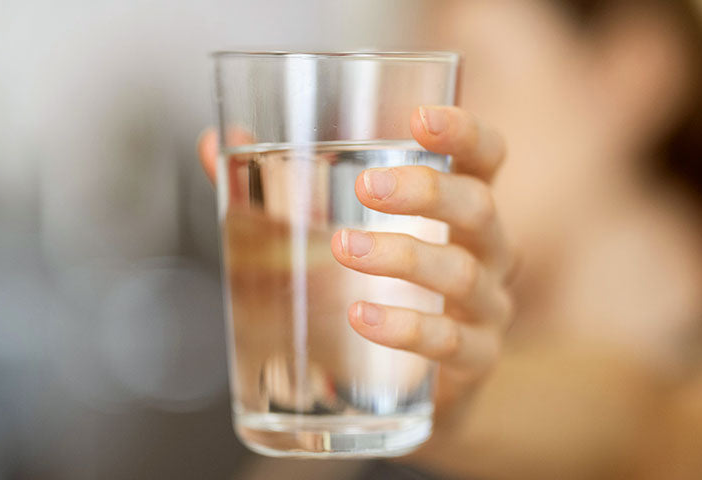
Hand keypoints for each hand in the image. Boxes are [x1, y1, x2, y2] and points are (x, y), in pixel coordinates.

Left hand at [198, 106, 512, 420]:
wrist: (405, 386)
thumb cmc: (375, 288)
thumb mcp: (334, 231)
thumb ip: (278, 188)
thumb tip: (215, 143)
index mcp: (459, 207)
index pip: (486, 156)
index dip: (464, 132)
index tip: (418, 119)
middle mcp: (486, 251)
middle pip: (479, 207)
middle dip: (426, 191)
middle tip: (367, 187)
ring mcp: (486, 307)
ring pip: (461, 272)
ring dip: (402, 256)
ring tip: (344, 248)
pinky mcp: (475, 360)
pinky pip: (450, 342)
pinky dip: (405, 327)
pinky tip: (362, 316)